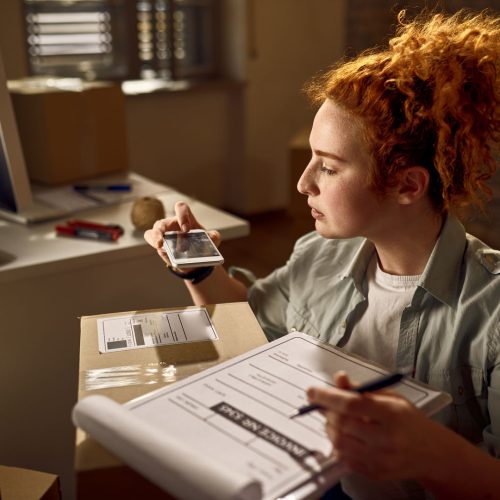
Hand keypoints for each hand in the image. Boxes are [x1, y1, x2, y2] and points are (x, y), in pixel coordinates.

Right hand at [144, 201, 220, 266]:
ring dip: (155, 236)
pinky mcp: (158, 242)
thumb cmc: (202, 245)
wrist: (196, 261)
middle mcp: (172, 224)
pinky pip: (150, 237)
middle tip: (167, 239)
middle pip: (163, 221)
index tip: (186, 229)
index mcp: (185, 219)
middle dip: (164, 229)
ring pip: (155, 229)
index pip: (181, 208)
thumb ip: (214, 236)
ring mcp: (163, 233)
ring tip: (160, 245)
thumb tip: (212, 236)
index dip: (182, 215)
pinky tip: (160, 248)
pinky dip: (153, 241)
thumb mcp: (213, 240)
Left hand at [306, 372, 443, 482]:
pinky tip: (344, 435)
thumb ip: (362, 389)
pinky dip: (337, 445)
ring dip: (329, 429)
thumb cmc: (407, 419)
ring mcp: (382, 459)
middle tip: (324, 405)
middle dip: (327, 412)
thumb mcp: (390, 396)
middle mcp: (388, 439)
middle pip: (342, 424)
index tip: (312, 392)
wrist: (432, 452)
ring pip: (340, 443)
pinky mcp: (376, 473)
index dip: (327, 397)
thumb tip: (338, 378)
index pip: (351, 404)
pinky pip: (345, 459)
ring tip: (334, 420)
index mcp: (392, 414)